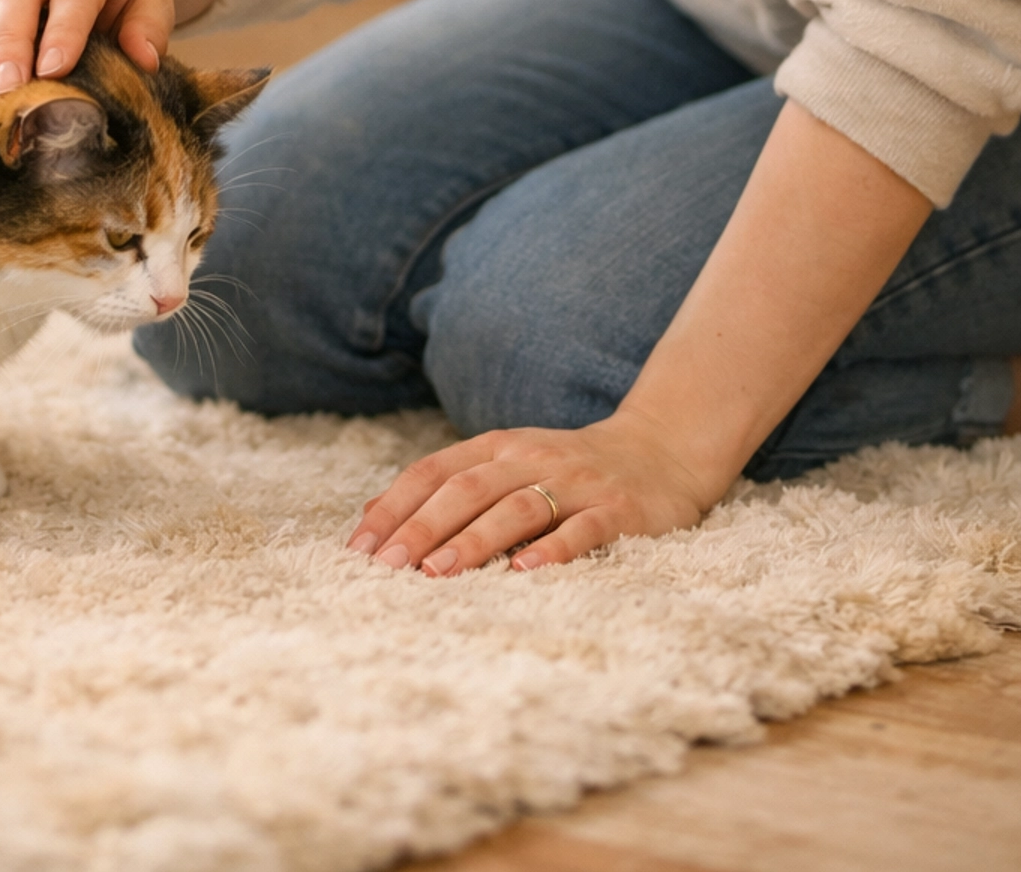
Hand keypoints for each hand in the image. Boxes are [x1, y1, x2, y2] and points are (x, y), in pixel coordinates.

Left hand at [346, 411, 716, 574]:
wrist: (661, 452)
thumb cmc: (569, 471)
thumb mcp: (508, 465)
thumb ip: (451, 485)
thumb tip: (374, 513)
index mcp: (500, 447)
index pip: (436, 471)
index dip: (396, 506)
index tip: (359, 547)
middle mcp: (532, 458)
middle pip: (468, 489)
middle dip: (422, 527)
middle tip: (385, 567)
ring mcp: (576, 484)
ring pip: (517, 508)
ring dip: (473, 541)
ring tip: (436, 574)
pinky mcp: (617, 511)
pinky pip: (582, 530)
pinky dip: (552, 550)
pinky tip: (525, 572)